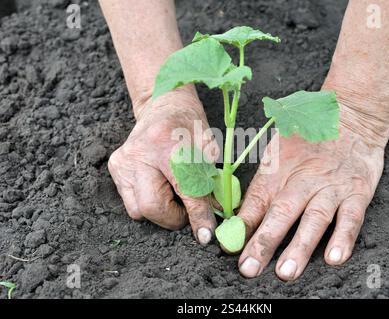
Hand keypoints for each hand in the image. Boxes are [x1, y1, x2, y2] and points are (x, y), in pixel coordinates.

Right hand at [108, 88, 217, 243]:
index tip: (206, 235)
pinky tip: (159, 186)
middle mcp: (139, 153)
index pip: (184, 190)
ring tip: (173, 193)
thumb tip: (218, 213)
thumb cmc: (190, 125)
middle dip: (174, 218)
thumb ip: (213, 181)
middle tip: (188, 210)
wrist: (163, 105)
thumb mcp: (209, 148)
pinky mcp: (115, 167)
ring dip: (161, 212)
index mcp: (166, 143)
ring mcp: (123, 161)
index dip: (198, 216)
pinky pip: (131, 202)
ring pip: (139, 210)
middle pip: (152, 207)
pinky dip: (149, 202)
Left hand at [237, 93, 388, 280]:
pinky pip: (351, 217)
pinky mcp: (357, 192)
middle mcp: (302, 181)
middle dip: (264, 243)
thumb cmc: (307, 140)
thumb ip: (262, 186)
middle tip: (250, 268)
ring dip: (300, 246)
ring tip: (286, 271)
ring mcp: (330, 187)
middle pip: (281, 213)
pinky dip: (343, 238)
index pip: (256, 203)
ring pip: (314, 219)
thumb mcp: (276, 154)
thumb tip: (241, 218)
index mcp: (278, 172)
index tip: (229, 249)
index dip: (242, 227)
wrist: (349, 118)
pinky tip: (334, 258)